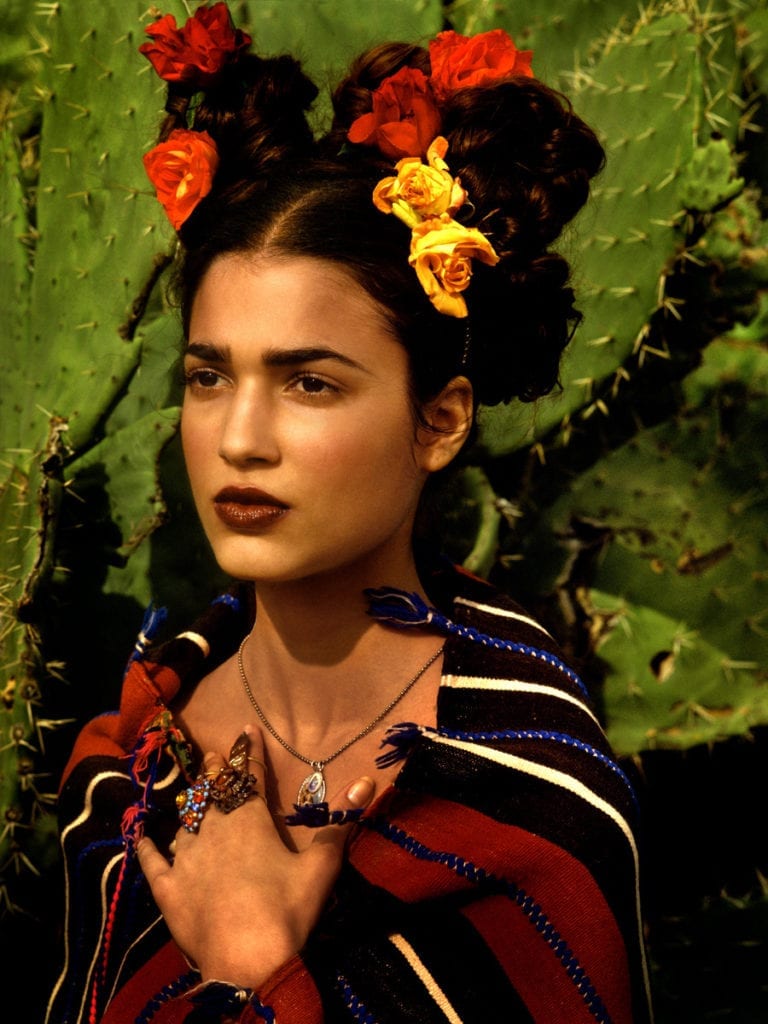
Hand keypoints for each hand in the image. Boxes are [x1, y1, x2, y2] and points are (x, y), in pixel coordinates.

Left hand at [136, 724, 374, 988]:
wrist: (245, 961)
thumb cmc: (287, 910)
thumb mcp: (322, 865)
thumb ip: (340, 821)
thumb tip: (367, 779)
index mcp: (251, 820)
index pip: (251, 777)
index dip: (250, 752)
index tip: (246, 730)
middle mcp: (215, 830)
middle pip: (214, 792)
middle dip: (216, 771)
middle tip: (214, 754)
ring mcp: (187, 859)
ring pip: (186, 820)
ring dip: (190, 802)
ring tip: (191, 791)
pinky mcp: (168, 889)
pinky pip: (153, 862)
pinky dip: (147, 847)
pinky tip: (141, 835)